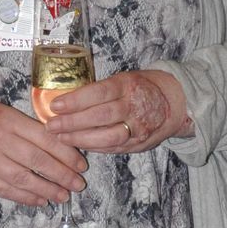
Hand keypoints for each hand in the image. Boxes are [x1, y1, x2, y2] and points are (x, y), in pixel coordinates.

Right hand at [0, 95, 85, 205]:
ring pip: (24, 179)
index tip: (81, 163)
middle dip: (62, 174)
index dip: (66, 153)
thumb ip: (25, 126)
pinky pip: (6, 190)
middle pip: (37, 160)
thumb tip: (58, 142)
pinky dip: (26, 197)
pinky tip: (40, 200)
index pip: (44, 138)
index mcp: (8, 120)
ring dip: (47, 189)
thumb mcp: (1, 111)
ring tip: (63, 196)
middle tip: (78, 184)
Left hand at [45, 69, 188, 152]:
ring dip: (81, 139)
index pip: (99, 92)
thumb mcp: (124, 80)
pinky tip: (78, 145)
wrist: (175, 102)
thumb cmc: (142, 88)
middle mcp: (134, 107)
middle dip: (72, 123)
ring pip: (107, 137)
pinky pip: (113, 147)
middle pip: (100, 116)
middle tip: (52, 126)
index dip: (76, 100)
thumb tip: (66, 100)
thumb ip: (100, 90)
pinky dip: (94, 147)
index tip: (55, 105)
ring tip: (61, 138)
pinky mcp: (139, 143)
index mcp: (128, 85)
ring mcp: (138, 127)